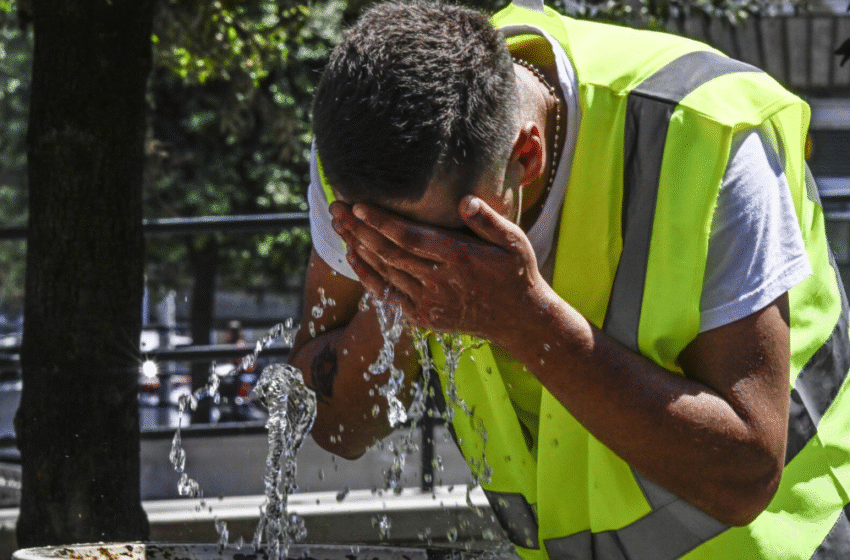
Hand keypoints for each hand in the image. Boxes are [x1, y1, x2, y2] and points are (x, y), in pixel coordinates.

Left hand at [330, 195, 544, 340]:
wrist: (519, 319)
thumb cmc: (515, 272)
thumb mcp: (514, 242)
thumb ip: (488, 220)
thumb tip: (464, 200)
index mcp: (461, 258)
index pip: (412, 238)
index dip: (381, 222)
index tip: (359, 205)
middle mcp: (441, 281)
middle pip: (389, 252)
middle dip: (358, 228)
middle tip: (337, 207)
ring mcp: (429, 301)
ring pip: (384, 271)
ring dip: (357, 246)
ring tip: (338, 224)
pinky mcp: (423, 316)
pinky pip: (387, 294)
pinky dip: (366, 275)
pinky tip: (353, 255)